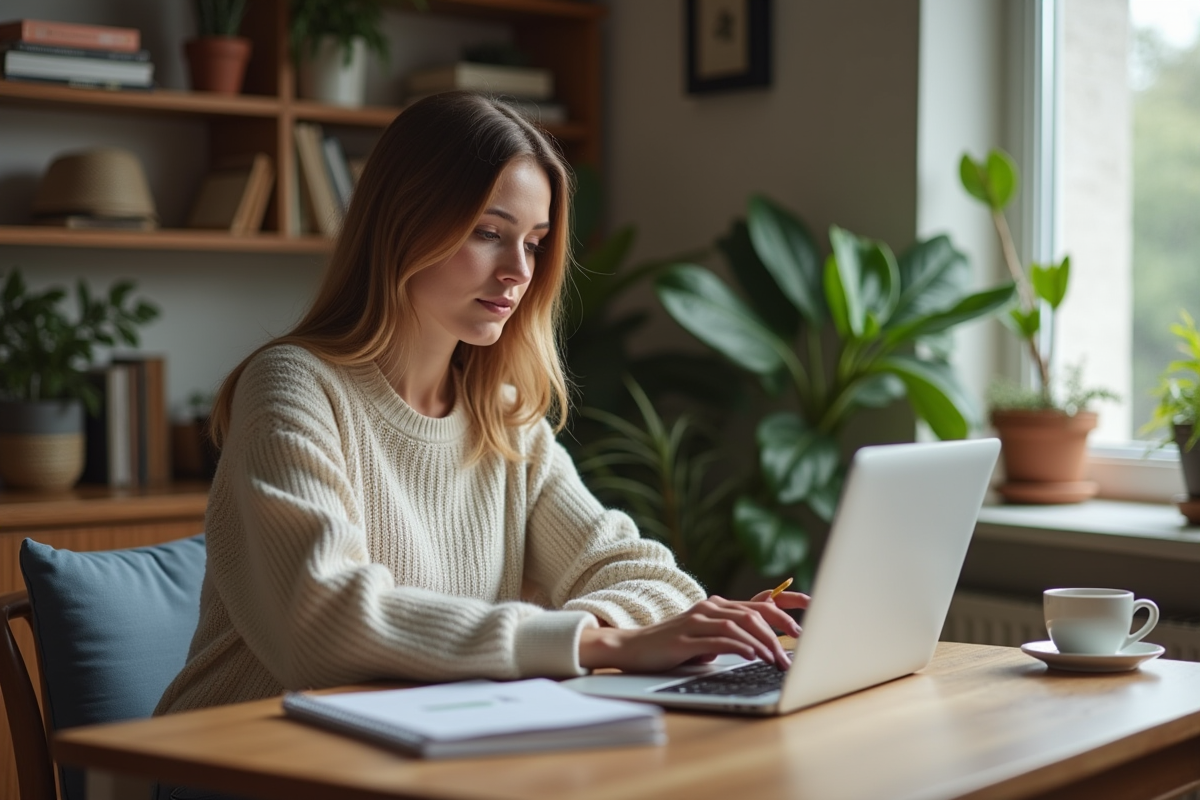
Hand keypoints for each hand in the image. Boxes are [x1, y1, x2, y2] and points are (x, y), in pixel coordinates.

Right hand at [578, 594, 807, 673]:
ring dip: (762, 644)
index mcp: (715, 606)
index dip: (785, 609)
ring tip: (777, 660)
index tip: (807, 618)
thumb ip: (728, 636)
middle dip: (778, 632)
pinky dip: (739, 646)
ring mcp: (695, 621)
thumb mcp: (704, 638)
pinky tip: (752, 655)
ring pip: (739, 625)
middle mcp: (708, 608)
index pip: (758, 602)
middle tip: (793, 651)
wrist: (631, 648)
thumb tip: (761, 646)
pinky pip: (719, 639)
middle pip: (753, 613)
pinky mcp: (685, 638)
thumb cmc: (670, 647)